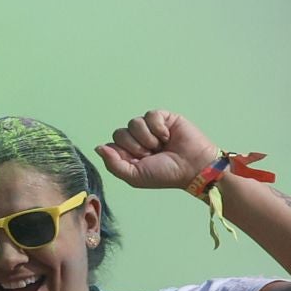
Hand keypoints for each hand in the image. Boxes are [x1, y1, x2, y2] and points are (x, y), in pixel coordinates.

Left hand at [96, 110, 219, 191]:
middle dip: (134, 146)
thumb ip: (113, 163)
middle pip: (119, 133)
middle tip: (150, 154)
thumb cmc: (165, 174)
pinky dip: (158, 127)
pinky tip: (167, 136)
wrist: (192, 167)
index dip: (121, 153)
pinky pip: (150, 115)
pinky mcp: (163, 118)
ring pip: (134, 123)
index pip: (110, 145)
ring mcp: (149, 128)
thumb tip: (98, 147)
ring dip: (147, 138)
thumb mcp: (134, 176)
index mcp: (128, 154)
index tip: (136, 161)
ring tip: (160, 146)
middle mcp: (137, 140)